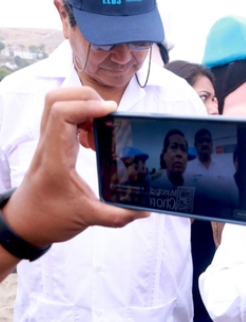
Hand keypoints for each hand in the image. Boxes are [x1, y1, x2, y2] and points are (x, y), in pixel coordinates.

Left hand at [3, 87, 148, 248]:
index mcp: (55, 158)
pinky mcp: (52, 144)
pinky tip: (94, 138)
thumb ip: (117, 215)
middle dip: (87, 97)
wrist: (24, 224)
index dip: (88, 106)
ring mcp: (48, 142)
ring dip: (84, 106)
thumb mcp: (87, 218)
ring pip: (57, 103)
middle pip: (57, 99)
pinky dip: (81, 117)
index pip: (62, 114)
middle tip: (108, 115)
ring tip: (102, 127)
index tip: (112, 113)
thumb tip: (145, 212)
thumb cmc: (49, 219)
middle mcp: (48, 144)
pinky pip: (62, 116)